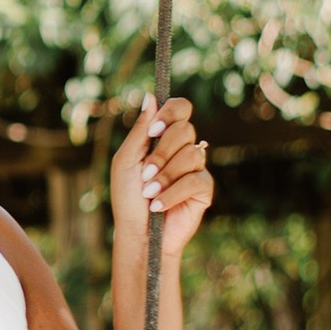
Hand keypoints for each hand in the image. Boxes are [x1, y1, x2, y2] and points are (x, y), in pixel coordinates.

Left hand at [109, 97, 212, 264]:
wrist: (138, 233)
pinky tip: (158, 205)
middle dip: (162, 153)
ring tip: (149, 193)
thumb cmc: (128, 197)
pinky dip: (173, 193)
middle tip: (145, 173)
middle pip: (186, 129)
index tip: (155, 129)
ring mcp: (195, 167)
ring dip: (165, 176)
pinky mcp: (204, 189)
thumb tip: (149, 96)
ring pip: (191, 154)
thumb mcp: (126, 161)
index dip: (172, 112)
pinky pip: (196, 180)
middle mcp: (182, 148)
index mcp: (163, 136)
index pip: (180, 107)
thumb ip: (139, 131)